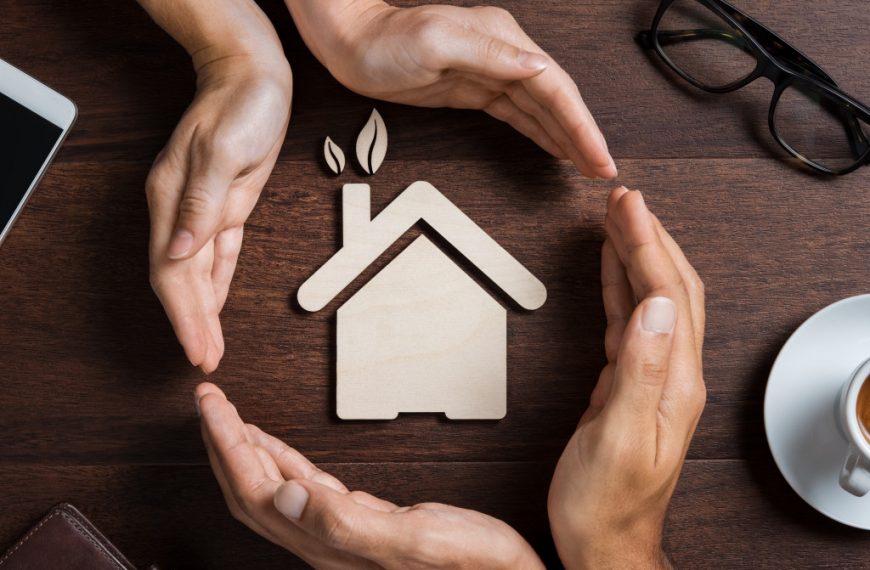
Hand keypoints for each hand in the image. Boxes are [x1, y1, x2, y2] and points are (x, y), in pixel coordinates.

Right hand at [140, 0, 291, 371]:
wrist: (252, 77)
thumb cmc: (240, 106)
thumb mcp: (223, 152)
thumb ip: (202, 204)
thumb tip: (179, 251)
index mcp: (172, 200)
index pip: (172, 272)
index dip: (183, 315)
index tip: (196, 349)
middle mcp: (181, 210)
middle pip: (181, 281)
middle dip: (193, 324)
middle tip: (205, 361)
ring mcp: (203, 209)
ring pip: (199, 273)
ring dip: (204, 312)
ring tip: (210, 346)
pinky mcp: (227, 206)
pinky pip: (219, 255)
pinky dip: (217, 284)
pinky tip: (217, 305)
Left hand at [195, 382, 543, 568]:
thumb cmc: (469, 563)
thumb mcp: (411, 539)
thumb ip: (345, 523)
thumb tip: (281, 498)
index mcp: (328, 542)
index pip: (258, 491)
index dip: (229, 447)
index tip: (212, 408)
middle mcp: (324, 540)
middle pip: (253, 489)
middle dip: (224, 443)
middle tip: (208, 401)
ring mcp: (338, 531)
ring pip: (272, 487)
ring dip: (245, 449)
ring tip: (226, 417)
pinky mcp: (358, 519)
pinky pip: (302, 485)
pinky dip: (281, 459)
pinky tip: (274, 446)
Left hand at [287, 1, 614, 178]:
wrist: (350, 42)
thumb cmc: (384, 40)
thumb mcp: (437, 41)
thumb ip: (491, 54)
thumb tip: (538, 67)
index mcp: (503, 42)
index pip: (555, 88)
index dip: (581, 125)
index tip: (599, 156)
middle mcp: (504, 55)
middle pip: (556, 101)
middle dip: (583, 136)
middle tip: (603, 170)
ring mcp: (490, 72)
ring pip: (541, 110)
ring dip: (566, 138)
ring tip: (588, 165)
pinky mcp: (474, 89)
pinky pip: (518, 114)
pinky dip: (540, 132)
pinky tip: (554, 147)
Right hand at [547, 188, 705, 568]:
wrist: (604, 542)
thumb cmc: (606, 502)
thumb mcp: (620, 438)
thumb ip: (640, 370)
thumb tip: (655, 305)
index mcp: (674, 381)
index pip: (667, 293)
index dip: (646, 243)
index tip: (626, 204)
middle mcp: (672, 374)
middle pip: (670, 287)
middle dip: (648, 236)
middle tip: (623, 198)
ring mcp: (653, 378)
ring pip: (651, 298)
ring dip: (636, 253)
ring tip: (618, 219)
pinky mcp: (629, 384)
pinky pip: (629, 321)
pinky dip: (620, 286)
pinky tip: (610, 270)